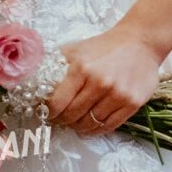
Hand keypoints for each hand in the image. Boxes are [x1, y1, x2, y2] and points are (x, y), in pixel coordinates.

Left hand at [46, 27, 162, 134]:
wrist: (139, 42)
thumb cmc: (104, 46)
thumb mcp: (76, 49)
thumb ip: (56, 63)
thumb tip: (32, 78)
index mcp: (82, 68)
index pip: (59, 102)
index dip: (51, 112)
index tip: (48, 112)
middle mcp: (100, 83)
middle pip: (73, 115)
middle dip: (63, 120)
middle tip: (61, 119)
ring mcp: (118, 95)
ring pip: (90, 123)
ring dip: (79, 126)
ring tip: (75, 122)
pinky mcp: (132, 103)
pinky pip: (109, 126)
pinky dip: (96, 130)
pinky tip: (91, 125)